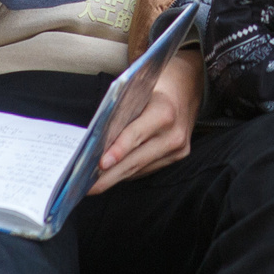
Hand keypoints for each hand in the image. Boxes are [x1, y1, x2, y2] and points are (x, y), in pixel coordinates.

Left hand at [90, 51, 200, 193]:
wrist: (187, 87)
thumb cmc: (155, 86)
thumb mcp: (137, 90)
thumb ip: (120, 113)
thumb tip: (97, 140)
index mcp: (164, 111)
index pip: (136, 134)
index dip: (117, 151)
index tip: (100, 164)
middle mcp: (174, 133)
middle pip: (136, 160)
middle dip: (108, 176)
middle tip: (86, 186)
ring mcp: (178, 148)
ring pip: (140, 169)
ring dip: (115, 176)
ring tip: (92, 183)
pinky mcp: (179, 156)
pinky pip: (147, 168)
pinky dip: (128, 171)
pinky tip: (112, 174)